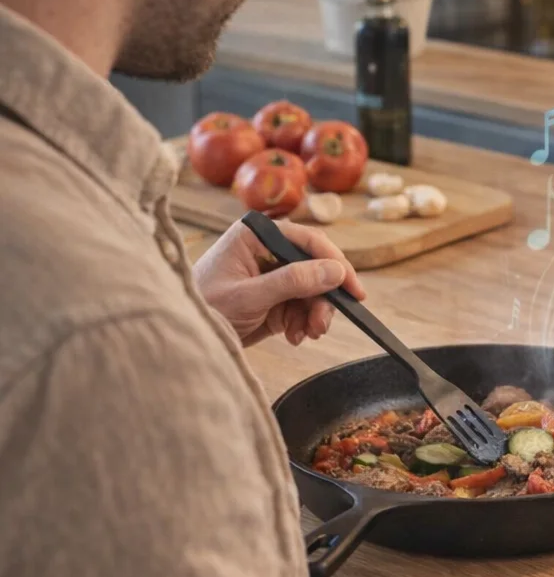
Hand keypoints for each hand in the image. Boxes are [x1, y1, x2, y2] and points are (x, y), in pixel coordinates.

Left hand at [193, 218, 365, 346]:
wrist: (176, 341)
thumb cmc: (200, 309)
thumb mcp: (248, 296)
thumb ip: (292, 281)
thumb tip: (335, 271)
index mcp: (255, 235)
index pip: (307, 241)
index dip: (335, 264)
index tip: (353, 289)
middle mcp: (266, 250)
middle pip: (314, 267)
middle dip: (322, 298)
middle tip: (323, 325)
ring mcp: (270, 275)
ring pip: (312, 290)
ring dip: (314, 314)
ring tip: (306, 334)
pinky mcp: (272, 298)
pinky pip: (301, 307)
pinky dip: (303, 323)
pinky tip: (293, 335)